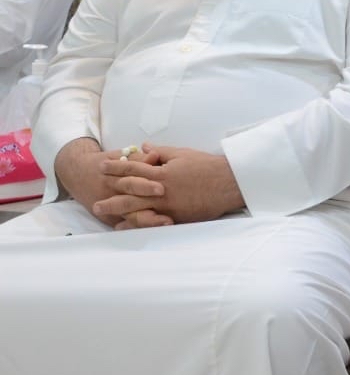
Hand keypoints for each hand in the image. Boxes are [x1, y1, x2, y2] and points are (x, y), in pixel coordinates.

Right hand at [53, 138, 162, 226]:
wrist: (76, 173)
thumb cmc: (105, 164)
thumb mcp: (118, 156)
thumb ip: (139, 158)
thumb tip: (155, 155)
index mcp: (115, 170)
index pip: (131, 171)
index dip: (146, 173)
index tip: (162, 183)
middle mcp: (111, 187)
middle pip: (129, 188)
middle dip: (145, 191)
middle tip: (163, 194)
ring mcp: (110, 205)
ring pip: (128, 211)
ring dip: (147, 218)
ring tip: (165, 221)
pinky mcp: (110, 218)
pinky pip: (126, 225)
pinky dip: (140, 227)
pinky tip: (155, 231)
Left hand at [93, 144, 244, 226]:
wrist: (228, 182)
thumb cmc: (207, 166)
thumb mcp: (182, 154)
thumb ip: (161, 152)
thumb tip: (143, 148)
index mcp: (162, 172)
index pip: (133, 168)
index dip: (116, 167)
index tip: (101, 166)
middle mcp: (162, 190)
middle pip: (130, 192)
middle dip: (111, 196)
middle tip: (95, 201)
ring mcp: (169, 205)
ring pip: (137, 209)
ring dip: (119, 212)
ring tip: (105, 214)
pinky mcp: (177, 216)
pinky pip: (152, 221)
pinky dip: (137, 224)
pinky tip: (127, 227)